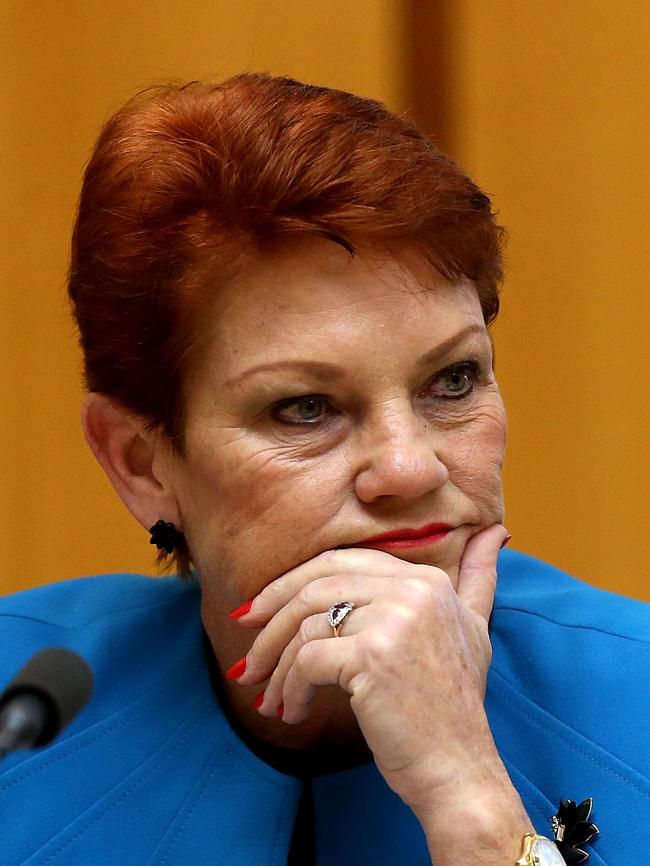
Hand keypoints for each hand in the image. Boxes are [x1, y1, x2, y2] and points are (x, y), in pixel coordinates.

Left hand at [231, 523, 508, 811]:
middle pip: (315, 585)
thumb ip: (479, 577)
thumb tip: (494, 532)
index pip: (339, 562)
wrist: (461, 769)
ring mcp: (394, 619)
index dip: (291, 585)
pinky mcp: (373, 656)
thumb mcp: (474, 630)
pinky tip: (293, 711)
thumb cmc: (453, 706)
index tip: (259, 612)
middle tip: (248, 656)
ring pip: (306, 625)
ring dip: (277, 665)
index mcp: (427, 578)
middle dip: (270, 617)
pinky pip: (307, 660)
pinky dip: (290, 688)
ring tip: (269, 697)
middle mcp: (413, 588)